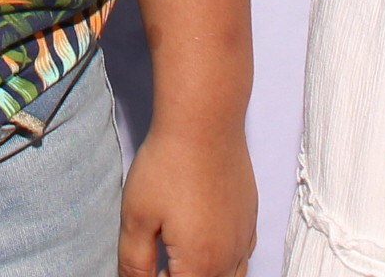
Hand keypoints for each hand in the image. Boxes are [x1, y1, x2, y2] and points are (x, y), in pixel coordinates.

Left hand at [120, 118, 254, 276]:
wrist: (205, 122)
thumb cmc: (168, 165)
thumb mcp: (136, 217)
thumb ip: (134, 263)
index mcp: (199, 264)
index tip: (143, 271)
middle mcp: (229, 258)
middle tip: (156, 265)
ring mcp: (244, 238)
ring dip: (203, 276)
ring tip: (177, 262)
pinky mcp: (250, 219)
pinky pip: (242, 259)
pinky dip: (224, 264)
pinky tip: (204, 246)